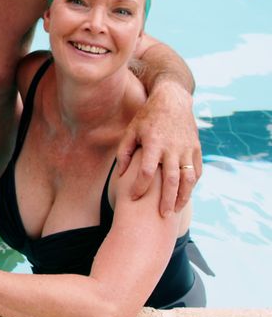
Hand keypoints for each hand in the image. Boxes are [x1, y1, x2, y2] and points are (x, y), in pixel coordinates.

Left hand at [116, 82, 200, 215]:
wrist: (172, 100)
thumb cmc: (147, 117)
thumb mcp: (131, 131)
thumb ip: (124, 153)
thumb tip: (121, 175)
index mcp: (153, 142)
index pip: (146, 171)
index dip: (139, 187)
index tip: (133, 198)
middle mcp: (172, 147)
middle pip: (171, 179)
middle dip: (166, 199)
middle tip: (162, 216)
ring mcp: (187, 148)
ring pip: (188, 178)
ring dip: (183, 196)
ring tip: (174, 210)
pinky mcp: (196, 149)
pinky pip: (196, 171)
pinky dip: (191, 185)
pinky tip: (184, 195)